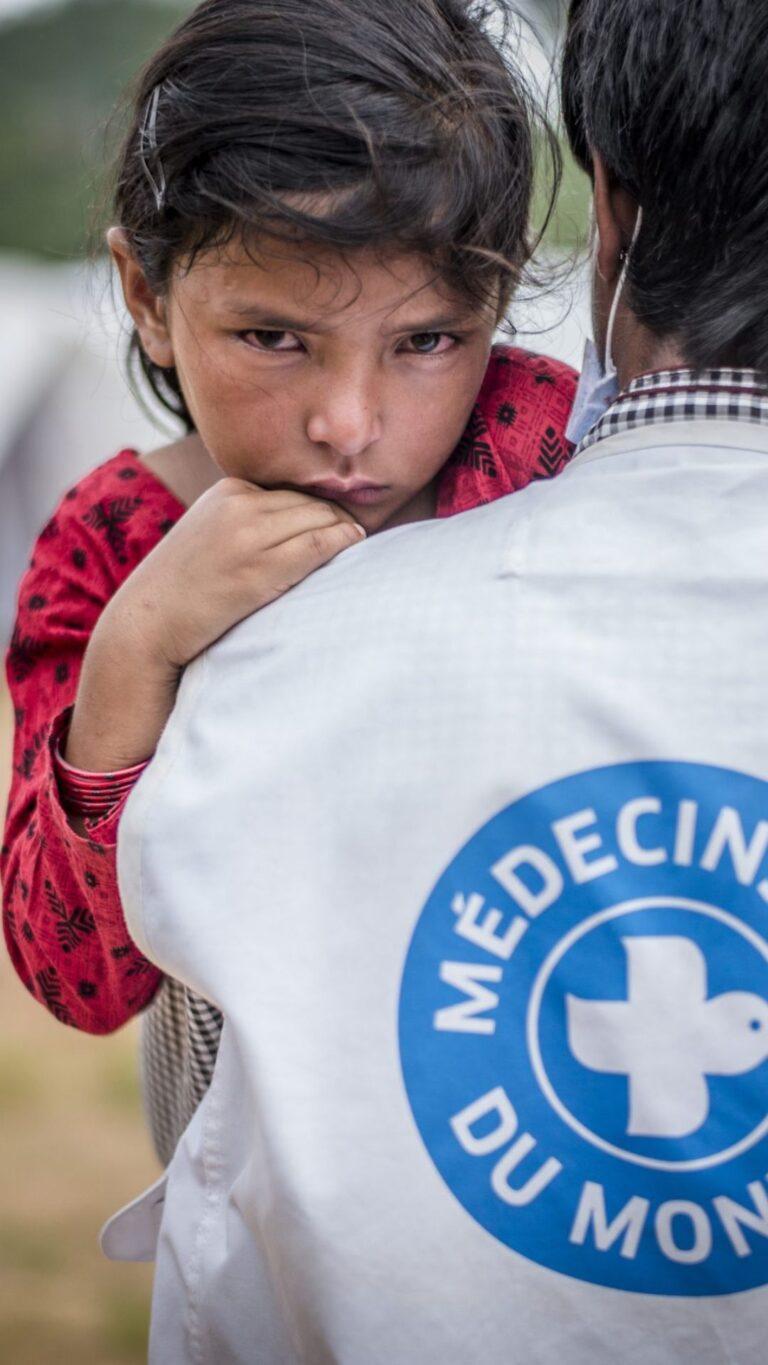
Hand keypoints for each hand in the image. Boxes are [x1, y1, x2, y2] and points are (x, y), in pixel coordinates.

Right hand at [64, 479, 364, 772]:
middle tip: (359, 537)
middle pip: (312, 503)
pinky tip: (355, 545)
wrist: (147, 624)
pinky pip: (317, 545)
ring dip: (345, 530)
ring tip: (359, 546)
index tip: (340, 526)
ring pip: (320, 519)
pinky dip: (342, 542)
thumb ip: (248, 521)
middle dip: (339, 518)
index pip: (294, 492)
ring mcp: (248, 534)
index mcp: (228, 490)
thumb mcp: (211, 534)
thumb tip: (303, 524)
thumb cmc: (184, 589)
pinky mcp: (258, 568)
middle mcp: (239, 504)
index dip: (322, 511)